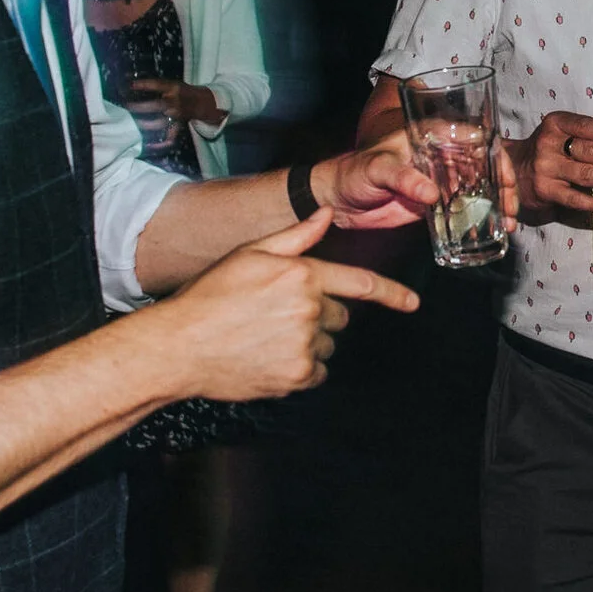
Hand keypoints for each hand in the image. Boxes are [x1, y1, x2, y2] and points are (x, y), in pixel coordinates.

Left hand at [129, 79, 222, 134]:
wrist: (201, 102)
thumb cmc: (181, 92)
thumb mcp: (172, 84)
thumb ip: (155, 86)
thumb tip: (132, 86)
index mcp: (173, 88)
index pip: (158, 85)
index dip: (144, 85)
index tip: (131, 85)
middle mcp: (175, 102)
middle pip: (157, 105)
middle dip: (141, 107)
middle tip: (127, 107)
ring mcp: (177, 115)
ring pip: (161, 122)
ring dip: (147, 125)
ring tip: (134, 124)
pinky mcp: (178, 125)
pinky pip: (170, 136)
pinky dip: (161, 143)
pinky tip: (150, 145)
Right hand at [156, 211, 419, 398]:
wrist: (179, 345)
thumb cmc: (211, 295)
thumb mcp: (249, 254)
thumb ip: (294, 237)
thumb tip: (326, 215)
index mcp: (303, 275)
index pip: (361, 283)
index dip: (392, 294)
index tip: (413, 303)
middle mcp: (310, 310)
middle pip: (340, 316)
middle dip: (320, 314)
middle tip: (278, 315)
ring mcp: (305, 345)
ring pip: (328, 345)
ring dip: (310, 342)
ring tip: (268, 336)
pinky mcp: (296, 376)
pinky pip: (317, 372)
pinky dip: (301, 368)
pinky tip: (269, 358)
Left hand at [318, 129, 519, 232]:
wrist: (336, 200)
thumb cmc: (352, 171)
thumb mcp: (376, 168)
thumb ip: (402, 177)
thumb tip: (432, 194)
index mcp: (431, 135)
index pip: (476, 139)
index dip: (496, 157)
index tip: (506, 180)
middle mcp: (441, 156)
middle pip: (484, 166)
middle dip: (504, 186)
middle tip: (512, 210)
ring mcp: (440, 180)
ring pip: (479, 189)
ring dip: (498, 205)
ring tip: (510, 225)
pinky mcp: (434, 204)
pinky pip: (464, 210)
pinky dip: (480, 220)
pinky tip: (494, 232)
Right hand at [514, 114, 592, 219]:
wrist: (514, 170)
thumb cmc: (549, 150)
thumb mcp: (562, 134)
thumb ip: (589, 137)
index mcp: (556, 124)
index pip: (585, 126)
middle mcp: (548, 144)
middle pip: (589, 151)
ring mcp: (546, 168)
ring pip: (586, 175)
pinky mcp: (545, 191)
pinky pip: (576, 199)